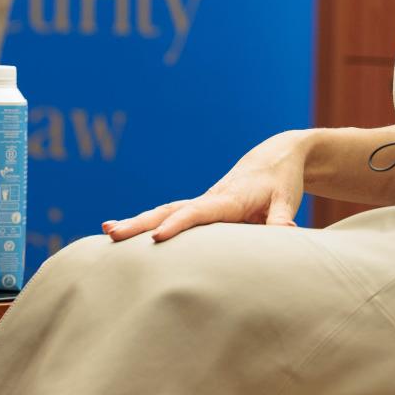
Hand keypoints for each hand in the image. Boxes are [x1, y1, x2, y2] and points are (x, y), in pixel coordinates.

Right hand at [103, 131, 308, 243]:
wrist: (275, 157)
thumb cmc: (281, 182)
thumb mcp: (286, 200)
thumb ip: (282, 219)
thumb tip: (285, 235)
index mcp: (229, 199)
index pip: (198, 213)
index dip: (177, 225)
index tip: (156, 238)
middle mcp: (210, 198)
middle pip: (169, 210)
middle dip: (141, 223)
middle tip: (112, 233)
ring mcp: (202, 202)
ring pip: (164, 210)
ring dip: (137, 221)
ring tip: (108, 232)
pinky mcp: (201, 207)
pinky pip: (170, 214)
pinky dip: (148, 222)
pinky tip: (126, 231)